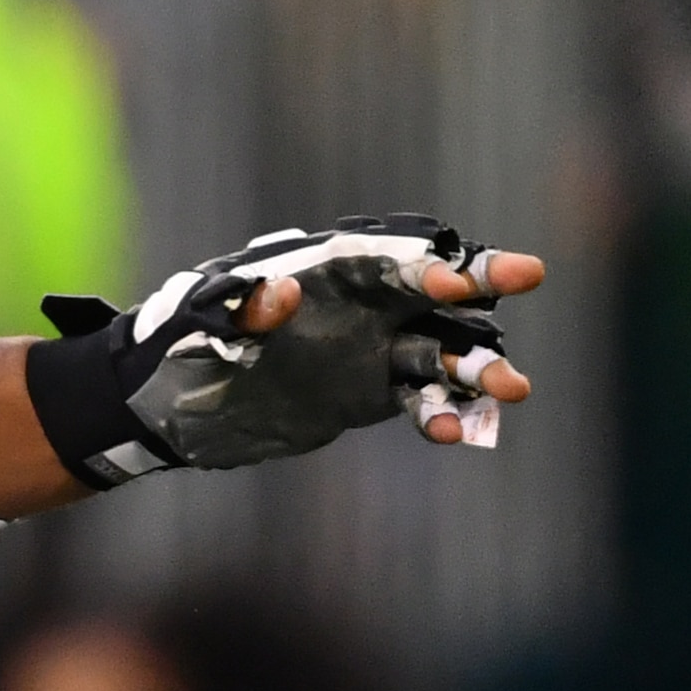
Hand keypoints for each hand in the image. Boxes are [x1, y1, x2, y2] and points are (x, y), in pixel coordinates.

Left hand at [27, 218, 541, 485]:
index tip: (454, 279)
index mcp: (322, 271)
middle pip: (434, 289)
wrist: (159, 407)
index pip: (386, 258)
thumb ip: (240, 310)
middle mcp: (357, 304)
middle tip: (530, 275)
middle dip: (482, 283)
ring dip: (477, 365)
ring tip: (513, 388)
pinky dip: (441, 412)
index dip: (424, 262)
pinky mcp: (366, 392)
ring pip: (440, 349)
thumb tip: (280, 292)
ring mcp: (368, 348)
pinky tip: (454, 432)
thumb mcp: (196, 328)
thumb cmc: (170, 348)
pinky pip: (418, 398)